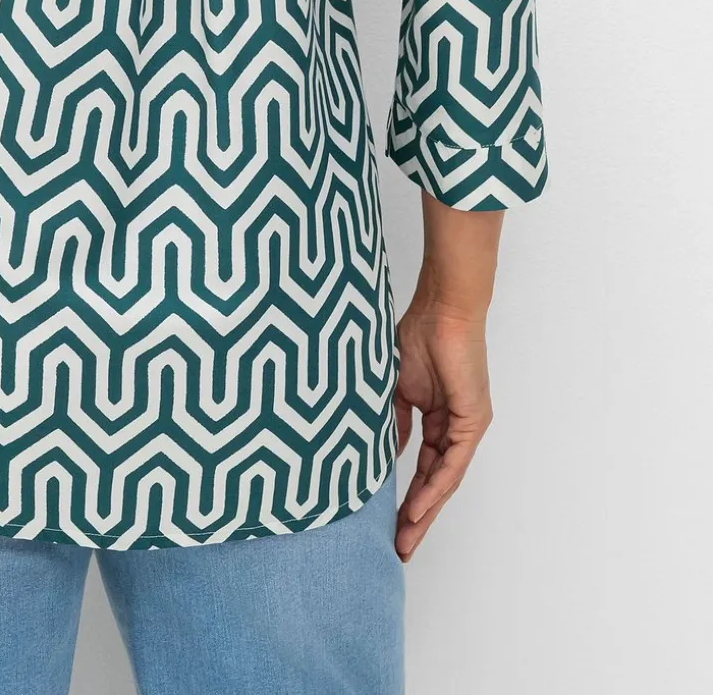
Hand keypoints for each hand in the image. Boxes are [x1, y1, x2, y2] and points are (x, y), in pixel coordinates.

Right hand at [393, 299, 493, 562]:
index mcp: (438, 419)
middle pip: (435, 482)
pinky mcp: (472, 421)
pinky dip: (434, 487)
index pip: (422, 467)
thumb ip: (393, 422)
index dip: (406, 496)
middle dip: (416, 517)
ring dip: (425, 512)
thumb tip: (384, 454)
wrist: (441, 308)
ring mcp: (466, 426)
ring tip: (405, 539)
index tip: (387, 523)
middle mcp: (455, 428)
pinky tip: (418, 509)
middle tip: (398, 548)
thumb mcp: (396, 388)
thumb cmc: (418, 334)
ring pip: (445, 480)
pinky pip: (452, 463)